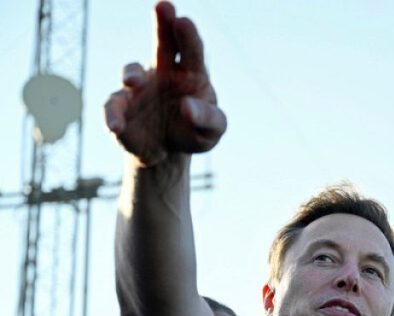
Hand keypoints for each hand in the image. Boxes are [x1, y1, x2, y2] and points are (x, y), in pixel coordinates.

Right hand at [104, 1, 226, 166]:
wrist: (167, 153)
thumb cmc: (194, 133)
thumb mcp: (211, 131)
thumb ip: (207, 118)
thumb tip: (186, 106)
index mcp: (191, 74)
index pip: (192, 51)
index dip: (188, 35)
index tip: (184, 21)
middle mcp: (164, 73)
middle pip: (163, 43)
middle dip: (163, 24)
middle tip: (163, 6)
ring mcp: (140, 87)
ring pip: (133, 72)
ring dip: (132, 74)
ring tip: (132, 81)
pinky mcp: (121, 106)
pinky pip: (113, 106)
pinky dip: (112, 115)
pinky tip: (116, 127)